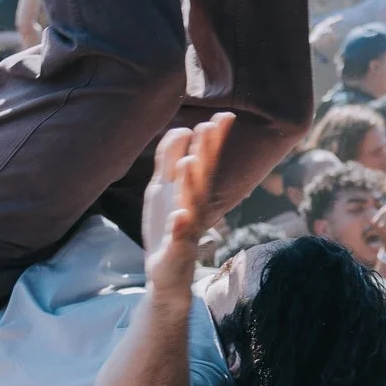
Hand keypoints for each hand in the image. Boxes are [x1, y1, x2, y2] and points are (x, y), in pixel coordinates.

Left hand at [141, 114, 230, 295]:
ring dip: (190, 183)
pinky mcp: (177, 250)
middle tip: (209, 126)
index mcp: (191, 190)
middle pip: (202, 176)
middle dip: (206, 152)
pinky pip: (179, 238)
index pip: (206, 160)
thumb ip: (169, 158)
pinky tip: (180, 215)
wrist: (166, 270)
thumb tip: (183, 128)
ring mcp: (188, 228)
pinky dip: (180, 226)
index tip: (223, 115)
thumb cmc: (168, 225)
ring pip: (190, 203)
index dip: (213, 139)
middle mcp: (195, 206)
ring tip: (188, 162)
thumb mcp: (162, 186)